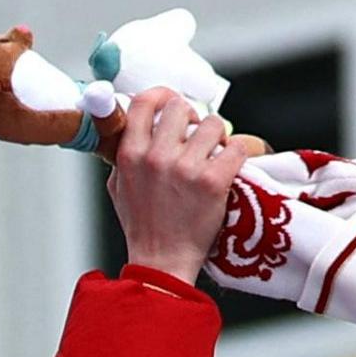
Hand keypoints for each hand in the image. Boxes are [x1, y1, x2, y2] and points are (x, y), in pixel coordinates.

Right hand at [107, 86, 250, 280]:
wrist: (162, 260)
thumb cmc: (142, 227)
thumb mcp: (118, 187)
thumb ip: (123, 155)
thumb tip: (132, 130)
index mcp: (130, 154)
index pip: (145, 101)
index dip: (163, 95)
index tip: (172, 103)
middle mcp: (156, 156)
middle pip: (182, 107)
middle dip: (194, 118)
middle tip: (198, 135)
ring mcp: (186, 168)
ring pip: (214, 124)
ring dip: (218, 137)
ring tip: (215, 154)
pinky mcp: (213, 182)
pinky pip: (236, 148)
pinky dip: (237, 154)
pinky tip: (230, 166)